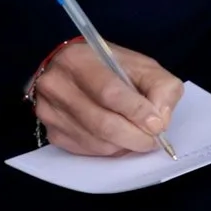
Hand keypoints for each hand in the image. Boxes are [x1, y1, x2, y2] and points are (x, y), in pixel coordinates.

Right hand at [29, 41, 183, 155]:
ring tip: (135, 137)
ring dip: (123, 146)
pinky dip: (108, 150)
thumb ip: (161, 87)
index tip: (156, 125)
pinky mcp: (51, 132)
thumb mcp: (142, 66)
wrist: (74, 71)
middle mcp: (56, 84)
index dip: (136, 111)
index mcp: (78, 59)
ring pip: (96, 142)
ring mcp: (49, 110)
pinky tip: (115, 138)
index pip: (108, 92)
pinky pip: (87, 151)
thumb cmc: (111, 68)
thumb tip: (159, 120)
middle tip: (151, 140)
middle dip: (135, 137)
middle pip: (102, 123)